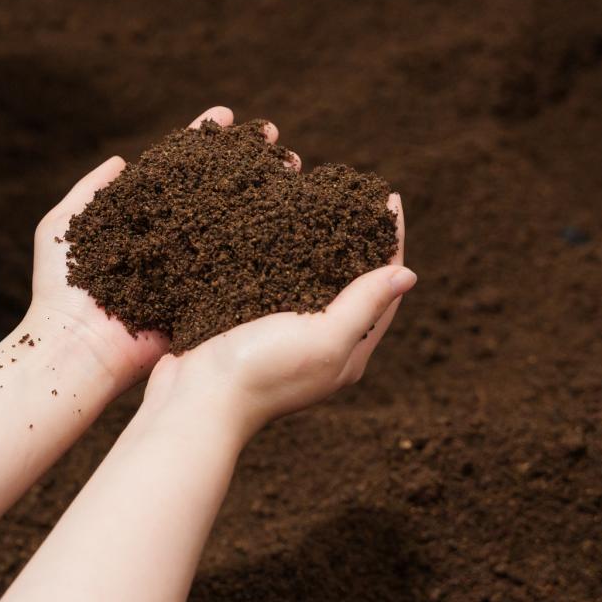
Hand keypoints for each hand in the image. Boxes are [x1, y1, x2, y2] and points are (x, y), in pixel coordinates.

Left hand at [28, 106, 268, 391]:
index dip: (204, 142)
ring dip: (269, 192)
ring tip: (295, 164)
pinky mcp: (210, 298)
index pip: (179, 170)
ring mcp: (196, 267)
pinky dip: (271, 244)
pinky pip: (244, 268)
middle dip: (248, 161)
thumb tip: (121, 160)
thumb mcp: (63, 228)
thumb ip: (90, 190)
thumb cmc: (61, 290)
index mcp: (144, 219)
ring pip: (240, 222)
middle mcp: (176, 239)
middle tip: (276, 138)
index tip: (228, 116)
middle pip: (219, 190)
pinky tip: (296, 218)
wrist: (77, 349)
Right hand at [142, 194, 411, 439]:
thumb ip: (364, 306)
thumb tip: (408, 275)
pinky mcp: (248, 329)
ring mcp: (283, 339)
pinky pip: (274, 286)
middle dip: (357, 241)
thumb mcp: (323, 338)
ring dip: (318, 246)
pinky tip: (271, 233)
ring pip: (311, 282)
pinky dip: (280, 258)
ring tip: (317, 206)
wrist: (192, 402)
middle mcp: (320, 347)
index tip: (389, 200)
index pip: (383, 291)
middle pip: (351, 285)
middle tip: (356, 198)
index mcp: (348, 353)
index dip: (391, 244)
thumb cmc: (260, 372)